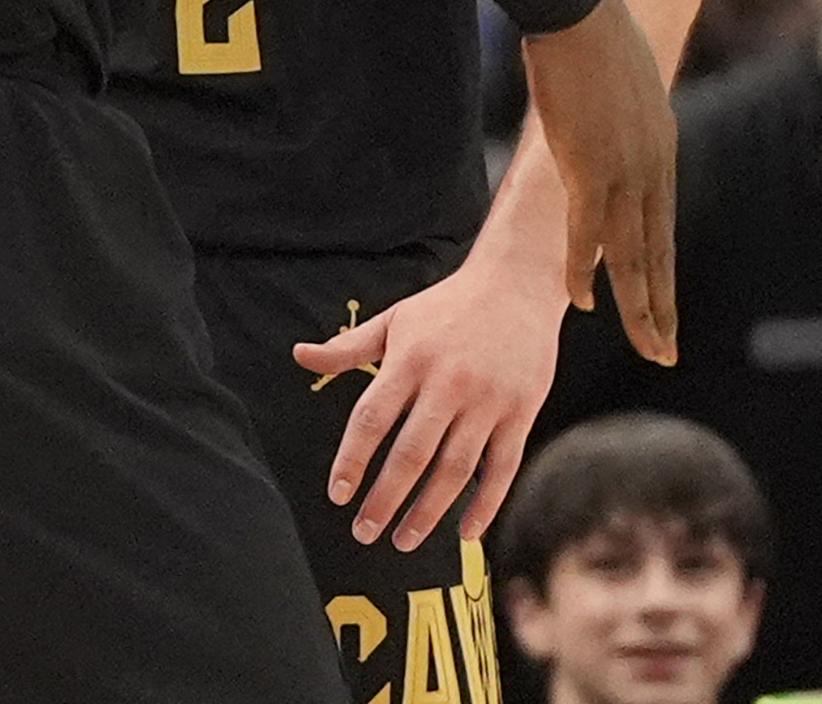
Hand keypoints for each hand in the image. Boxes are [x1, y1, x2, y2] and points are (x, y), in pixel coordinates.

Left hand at [293, 249, 562, 550]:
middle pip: (411, 454)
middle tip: (364, 532)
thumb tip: (300, 356)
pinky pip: (502, 468)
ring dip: (428, 512)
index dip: (352, 460)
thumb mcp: (395, 319)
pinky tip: (465, 532)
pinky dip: (485, 504)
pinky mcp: (521, 411)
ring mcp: (488, 400)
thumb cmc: (449, 305)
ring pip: (455, 469)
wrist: (519, 282)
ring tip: (403, 539)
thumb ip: (348, 348)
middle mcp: (449, 383)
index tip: (338, 495)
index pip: (373, 419)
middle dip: (385, 500)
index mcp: (411, 360)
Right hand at [517, 0, 676, 364]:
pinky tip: (582, 302)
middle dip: (661, 309)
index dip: (664, 277)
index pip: (664, 229)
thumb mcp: (617, 82)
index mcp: (661, 148)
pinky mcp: (590, 166)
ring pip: (633, 255)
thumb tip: (605, 123)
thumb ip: (618, 117)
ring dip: (637, 307)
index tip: (665, 314)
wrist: (578, 4)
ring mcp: (624, 169)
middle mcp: (652, 167)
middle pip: (658, 254)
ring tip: (644, 347)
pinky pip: (588, 232)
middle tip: (665, 354)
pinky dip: (584, 269)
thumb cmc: (589, 31)